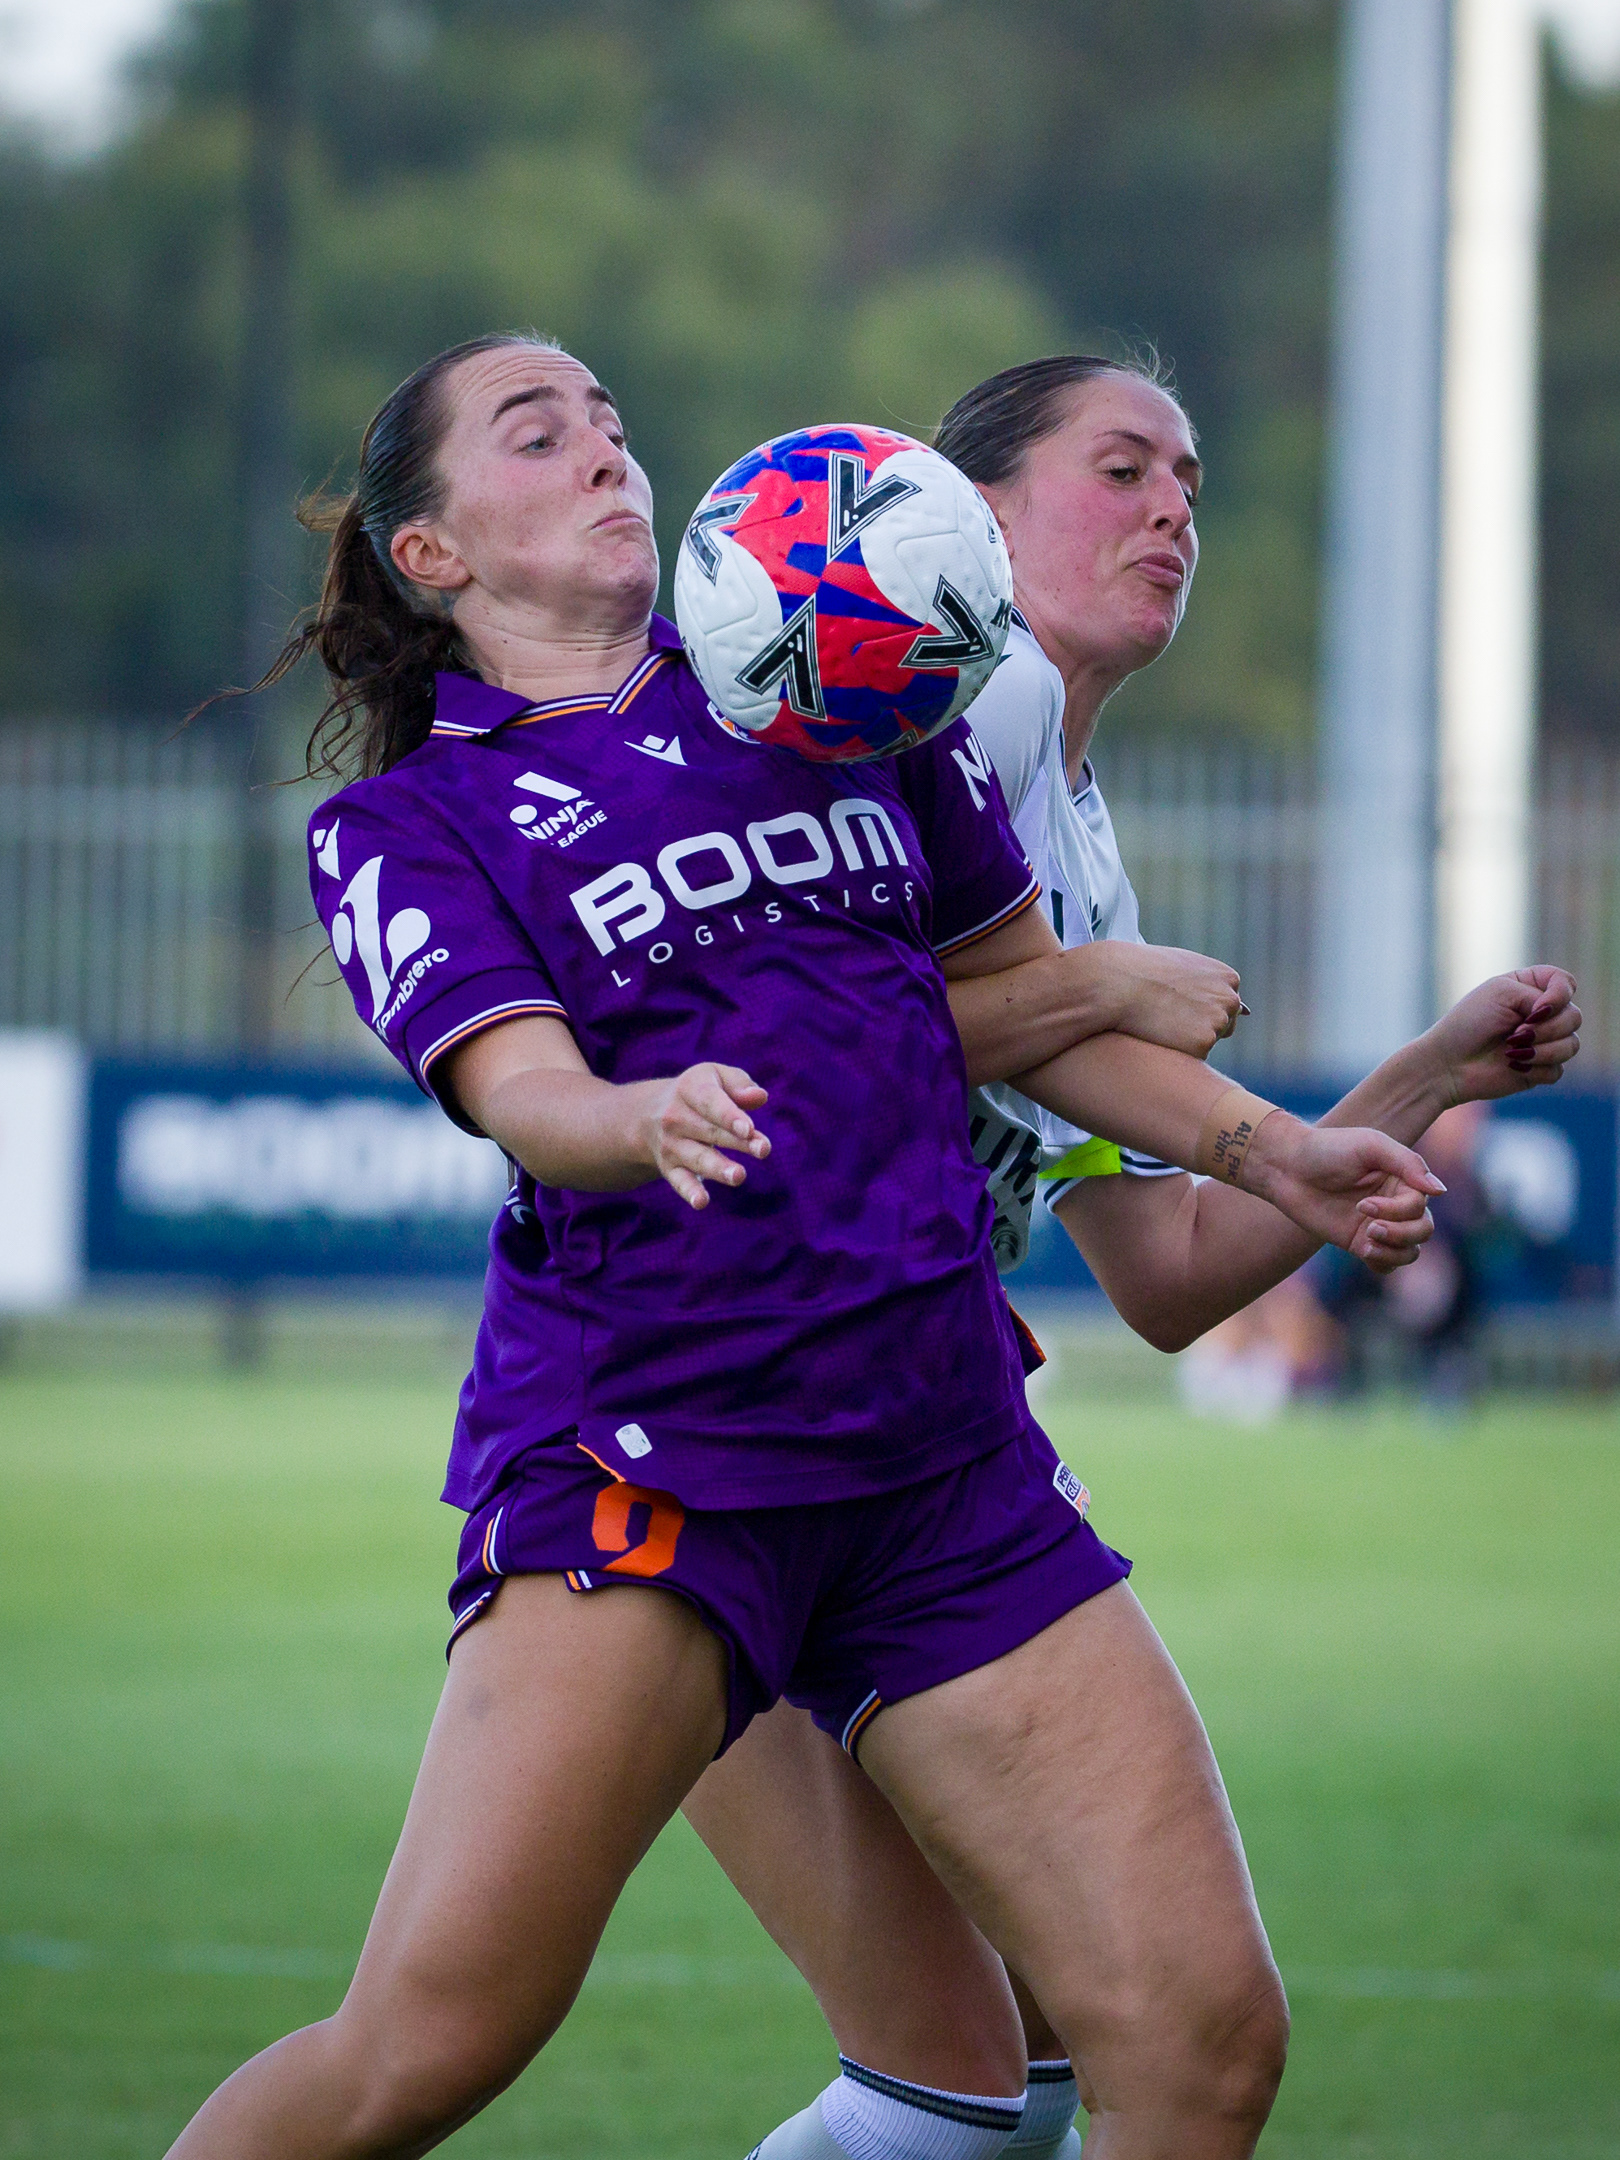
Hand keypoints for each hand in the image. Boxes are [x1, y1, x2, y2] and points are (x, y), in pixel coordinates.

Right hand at [635, 1062, 770, 1209]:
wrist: (649, 1115)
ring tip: (739, 1175)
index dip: (729, 1116)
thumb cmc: (699, 1093)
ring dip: (718, 1168)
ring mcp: (671, 1145)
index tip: (748, 1128)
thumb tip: (760, 1097)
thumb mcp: (716, 1077)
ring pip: (698, 1158)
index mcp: (689, 1089)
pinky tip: (702, 1202)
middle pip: (710, 1131)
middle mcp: (675, 1117)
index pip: (710, 1102)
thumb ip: (740, 1085)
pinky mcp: (670, 1168)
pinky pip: (680, 1181)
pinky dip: (690, 1192)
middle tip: (763, 1149)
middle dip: (738, 1142)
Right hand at [1095, 941, 1244, 1058]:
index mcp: (1228, 978)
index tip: (1179, 1005)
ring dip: (1189, 1038)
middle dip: (1201, 1026)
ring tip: (1162, 1022)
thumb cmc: (1143, 971)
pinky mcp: (1204, 1043)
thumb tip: (1222, 1002)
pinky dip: (1179, 1050)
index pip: (1226, 1004)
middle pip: (1225, 1025)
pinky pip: (1195, 1056)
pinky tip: (1160, 1033)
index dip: (1200, 1007)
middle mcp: (1230, 999)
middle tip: (1170, 1017)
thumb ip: (1204, 982)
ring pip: (1209, 1041)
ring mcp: (1219, 1022)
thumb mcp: (1182, 966)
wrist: (1119, 981)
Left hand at [1242, 1113, 1442, 1270]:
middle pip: (1423, 1230)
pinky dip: (1384, 1263)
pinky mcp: (1359, 1241)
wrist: (1287, 1167)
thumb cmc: (1329, 1148)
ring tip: (1366, 1242)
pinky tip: (1365, 1252)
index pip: (1420, 1205)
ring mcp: (1378, 1223)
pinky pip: (1387, 1263)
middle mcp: (1395, 1202)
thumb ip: (1407, 1163)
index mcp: (1402, 1178)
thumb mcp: (1371, 1146)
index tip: (1364, 1204)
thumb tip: (1441, 1191)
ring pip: (1410, 1251)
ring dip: (1394, 1250)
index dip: (1399, 1212)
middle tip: (1368, 1226)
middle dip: (1400, 1233)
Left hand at [1422, 966, 1580, 1106]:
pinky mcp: (1539, 1069)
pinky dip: (1535, 1069)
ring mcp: (1542, 1043)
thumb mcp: (1503, 992)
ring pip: (1571, 1045)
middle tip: (1514, 1035)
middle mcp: (1540, 1015)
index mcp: (1530, 989)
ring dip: (1542, 1050)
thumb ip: (1541, 995)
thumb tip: (1561, 1017)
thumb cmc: (1468, 1023)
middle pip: (1574, 1017)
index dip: (1560, 996)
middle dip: (1547, 1029)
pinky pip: (1558, 1070)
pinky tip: (1511, 1067)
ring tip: (1510, 1052)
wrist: (1448, 1064)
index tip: (1537, 1009)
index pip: (1566, 984)